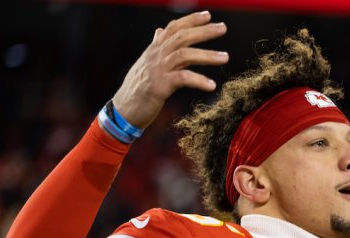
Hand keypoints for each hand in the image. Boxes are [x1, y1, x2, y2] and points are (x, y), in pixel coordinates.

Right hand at [111, 11, 227, 128]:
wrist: (124, 109)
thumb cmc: (138, 88)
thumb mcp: (147, 64)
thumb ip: (157, 46)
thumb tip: (160, 30)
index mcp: (155, 49)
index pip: (173, 28)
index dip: (190, 20)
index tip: (208, 15)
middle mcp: (156, 55)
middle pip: (182, 37)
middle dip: (203, 31)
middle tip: (223, 28)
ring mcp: (158, 69)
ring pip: (184, 55)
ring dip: (207, 55)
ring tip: (225, 57)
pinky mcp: (160, 86)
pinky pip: (183, 78)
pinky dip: (199, 80)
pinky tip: (211, 85)